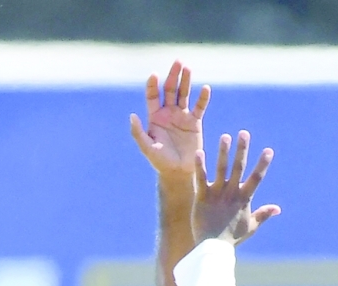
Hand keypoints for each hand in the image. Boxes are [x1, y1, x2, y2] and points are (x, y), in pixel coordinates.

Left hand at [130, 60, 209, 178]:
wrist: (179, 172)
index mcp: (154, 116)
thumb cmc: (160, 162)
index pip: (153, 95)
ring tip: (188, 68)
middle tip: (178, 62)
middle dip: (173, 75)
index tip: (154, 75)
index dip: (153, 85)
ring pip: (184, 94)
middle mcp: (168, 112)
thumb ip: (138, 133)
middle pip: (170, 89)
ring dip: (186, 81)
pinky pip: (199, 107)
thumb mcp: (147, 148)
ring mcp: (182, 116)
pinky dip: (203, 98)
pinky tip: (206, 88)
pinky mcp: (195, 122)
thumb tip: (131, 116)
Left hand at [192, 130, 280, 245]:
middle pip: (239, 168)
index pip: (256, 178)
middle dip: (242, 150)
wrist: (213, 248)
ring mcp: (216, 194)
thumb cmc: (232, 238)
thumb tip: (278, 208)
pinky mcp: (201, 197)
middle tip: (244, 133)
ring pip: (221, 169)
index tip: (268, 150)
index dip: (263, 164)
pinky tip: (199, 152)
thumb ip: (264, 214)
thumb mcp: (251, 226)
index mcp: (244, 199)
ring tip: (225, 136)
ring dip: (223, 152)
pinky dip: (200, 166)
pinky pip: (200, 179)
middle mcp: (231, 193)